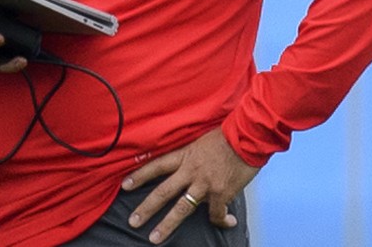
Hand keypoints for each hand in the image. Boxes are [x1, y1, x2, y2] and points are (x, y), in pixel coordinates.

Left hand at [121, 128, 257, 243]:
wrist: (246, 136)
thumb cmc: (227, 135)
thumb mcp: (201, 141)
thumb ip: (192, 156)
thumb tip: (188, 167)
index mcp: (184, 156)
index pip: (156, 166)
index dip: (139, 176)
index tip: (125, 186)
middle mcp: (190, 171)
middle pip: (163, 192)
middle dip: (146, 208)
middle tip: (133, 221)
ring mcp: (204, 184)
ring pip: (181, 208)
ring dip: (167, 224)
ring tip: (155, 237)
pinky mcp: (221, 193)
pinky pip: (216, 213)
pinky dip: (221, 220)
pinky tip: (227, 223)